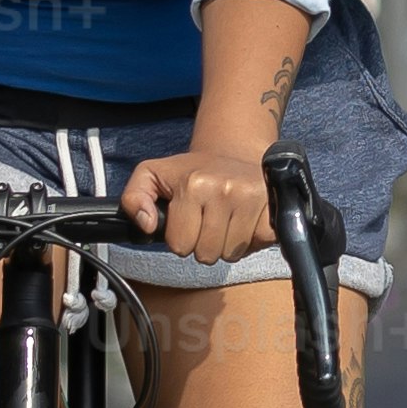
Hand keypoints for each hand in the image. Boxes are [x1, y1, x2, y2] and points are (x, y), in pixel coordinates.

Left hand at [120, 137, 278, 266]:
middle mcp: (223, 190)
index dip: (180, 238)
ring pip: (231, 254)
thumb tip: (147, 226)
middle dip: (203, 244)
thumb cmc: (192, 170)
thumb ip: (134, 198)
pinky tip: (244, 221)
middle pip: (206, 254)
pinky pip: (257, 245)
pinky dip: (251, 240)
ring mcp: (251, 199)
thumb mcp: (152, 174)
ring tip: (224, 220)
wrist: (233, 153)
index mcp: (193, 185)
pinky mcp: (273, 208)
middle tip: (206, 221)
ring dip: (226, 244)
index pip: (180, 245)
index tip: (186, 220)